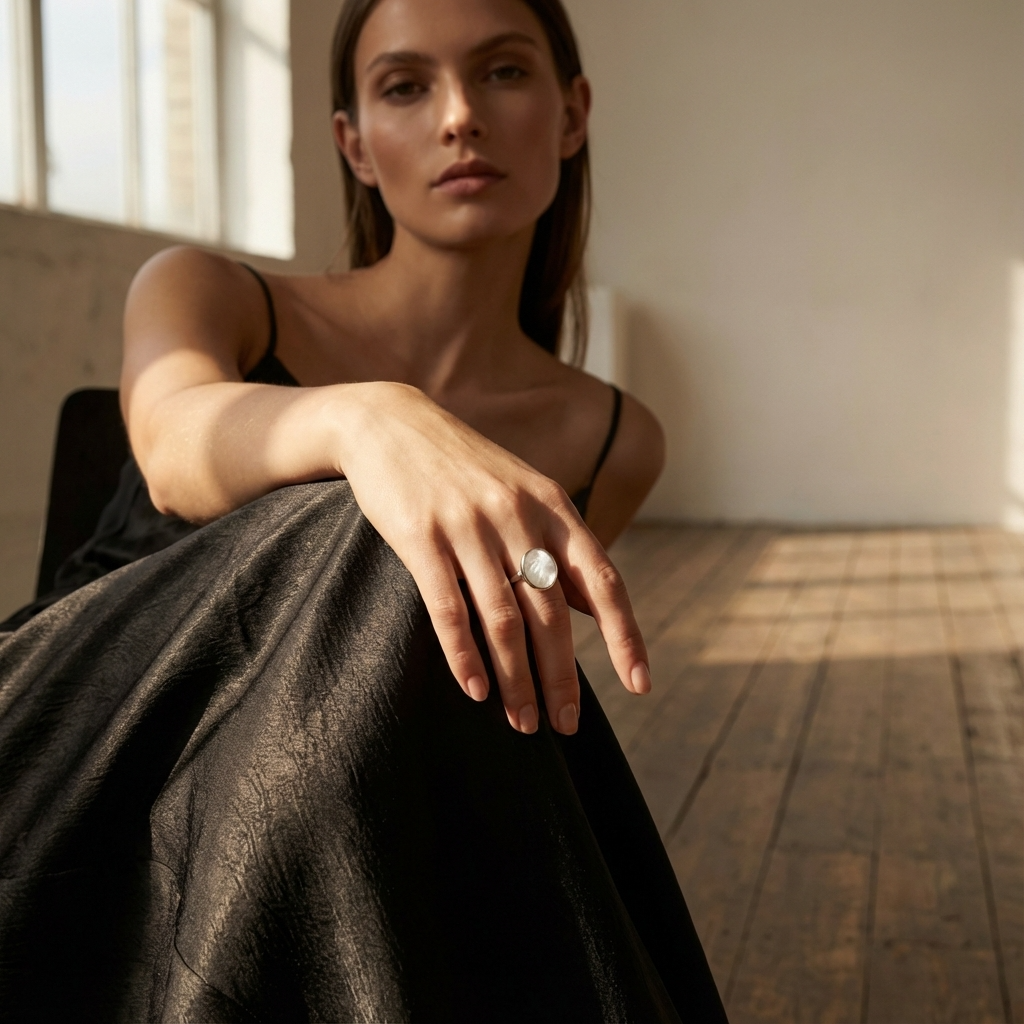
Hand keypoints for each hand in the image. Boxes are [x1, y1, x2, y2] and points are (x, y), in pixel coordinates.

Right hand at [334, 382, 651, 734]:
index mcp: (554, 507)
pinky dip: (464, 656)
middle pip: (553, 614)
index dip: (624, 636)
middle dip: (563, 677)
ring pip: (503, 619)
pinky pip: (448, 608)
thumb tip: (595, 606)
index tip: (639, 685)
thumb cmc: (464, 467)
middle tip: (565, 725)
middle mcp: (518, 515)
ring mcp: (469, 526)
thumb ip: (561, 546)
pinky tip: (475, 691)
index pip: (604, 581)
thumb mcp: (525, 492)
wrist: (390, 422)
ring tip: (523, 723)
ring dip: (516, 679)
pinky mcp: (421, 537)